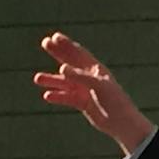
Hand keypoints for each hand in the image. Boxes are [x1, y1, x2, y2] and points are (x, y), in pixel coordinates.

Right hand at [33, 32, 153, 155]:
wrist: (121, 122)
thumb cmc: (114, 100)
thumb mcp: (97, 85)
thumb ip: (79, 76)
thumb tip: (60, 67)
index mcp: (96, 69)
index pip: (79, 53)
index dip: (67, 44)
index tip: (54, 36)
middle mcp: (89, 77)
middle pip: (70, 62)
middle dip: (57, 53)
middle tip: (44, 43)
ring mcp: (85, 90)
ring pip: (65, 82)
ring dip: (52, 79)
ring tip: (37, 78)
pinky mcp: (82, 103)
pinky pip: (66, 98)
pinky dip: (58, 96)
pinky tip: (47, 96)